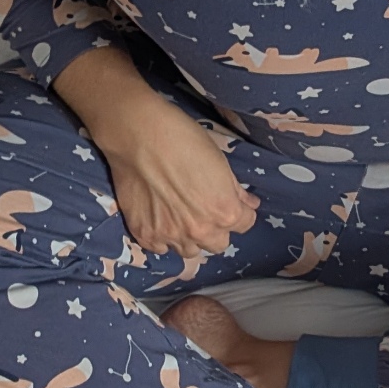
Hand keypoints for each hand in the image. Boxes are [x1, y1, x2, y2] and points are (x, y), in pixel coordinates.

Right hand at [53, 44, 257, 256]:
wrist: (139, 135)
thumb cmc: (184, 140)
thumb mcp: (220, 161)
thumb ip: (235, 190)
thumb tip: (249, 204)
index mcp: (225, 212)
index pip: (245, 224)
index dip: (239, 212)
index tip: (229, 202)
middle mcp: (201, 231)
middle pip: (218, 244)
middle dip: (216, 229)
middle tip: (203, 211)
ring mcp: (171, 236)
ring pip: (190, 251)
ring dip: (190, 238)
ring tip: (180, 218)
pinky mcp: (145, 235)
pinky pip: (161, 249)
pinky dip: (163, 239)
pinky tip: (160, 220)